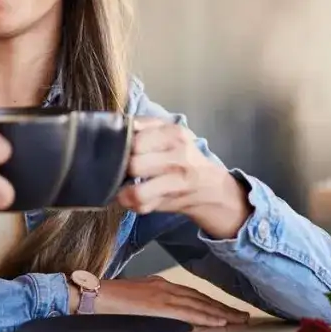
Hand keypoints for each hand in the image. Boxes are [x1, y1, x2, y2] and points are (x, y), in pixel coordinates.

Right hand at [95, 277, 249, 326]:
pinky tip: (219, 321)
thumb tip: (167, 316)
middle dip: (224, 308)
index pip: (194, 295)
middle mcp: (165, 287)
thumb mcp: (136, 299)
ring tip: (239, 320)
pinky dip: (205, 316)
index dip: (213, 304)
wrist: (93, 295)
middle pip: (201, 298)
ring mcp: (162, 295)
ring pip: (199, 305)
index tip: (229, 311)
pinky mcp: (158, 305)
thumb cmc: (109, 300)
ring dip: (221, 313)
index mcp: (161, 285)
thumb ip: (153, 305)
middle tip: (244, 317)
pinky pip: (187, 312)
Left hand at [116, 117, 250, 238]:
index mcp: (174, 133)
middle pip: (134, 164)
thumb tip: (116, 124)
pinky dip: (133, 204)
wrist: (213, 188)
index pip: (136, 139)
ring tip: (123, 188)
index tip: (118, 150)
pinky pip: (143, 206)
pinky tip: (134, 198)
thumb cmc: (184, 157)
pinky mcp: (174, 202)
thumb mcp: (171, 134)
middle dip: (122, 169)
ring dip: (124, 192)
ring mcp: (178, 181)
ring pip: (138, 191)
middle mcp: (180, 155)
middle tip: (120, 170)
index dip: (121, 146)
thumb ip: (145, 126)